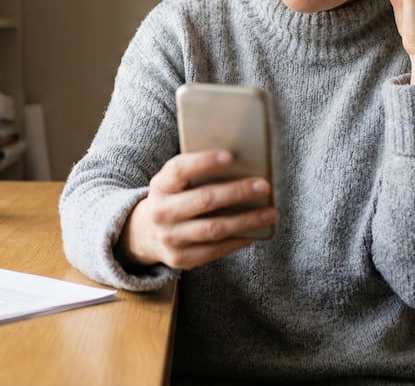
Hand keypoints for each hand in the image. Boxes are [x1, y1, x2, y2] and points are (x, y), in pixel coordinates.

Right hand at [116, 150, 275, 270]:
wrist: (145, 234)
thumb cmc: (173, 199)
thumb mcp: (174, 183)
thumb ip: (197, 174)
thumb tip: (242, 165)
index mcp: (160, 186)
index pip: (179, 170)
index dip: (204, 162)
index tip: (230, 156)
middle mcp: (161, 212)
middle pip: (203, 200)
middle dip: (237, 192)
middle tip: (263, 186)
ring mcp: (170, 238)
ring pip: (213, 228)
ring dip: (245, 221)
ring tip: (269, 213)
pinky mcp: (180, 258)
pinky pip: (215, 250)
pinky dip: (237, 240)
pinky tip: (254, 233)